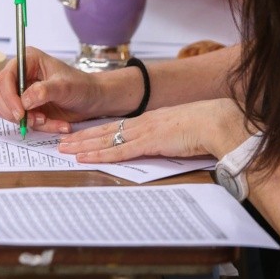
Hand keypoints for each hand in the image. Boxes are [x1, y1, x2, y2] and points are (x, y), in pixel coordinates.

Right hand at [0, 47, 101, 132]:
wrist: (91, 100)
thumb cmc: (81, 86)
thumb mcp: (65, 87)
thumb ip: (44, 91)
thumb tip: (25, 100)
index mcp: (27, 61)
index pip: (5, 76)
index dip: (8, 96)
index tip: (20, 113)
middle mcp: (20, 75)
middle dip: (13, 110)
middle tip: (32, 120)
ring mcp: (20, 92)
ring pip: (5, 109)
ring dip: (25, 120)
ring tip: (46, 120)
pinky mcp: (24, 107)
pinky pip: (19, 120)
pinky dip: (34, 126)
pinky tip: (51, 123)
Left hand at [58, 98, 252, 163]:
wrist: (217, 122)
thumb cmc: (206, 127)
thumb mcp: (181, 131)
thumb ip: (168, 139)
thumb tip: (163, 146)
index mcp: (150, 120)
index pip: (116, 126)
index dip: (95, 131)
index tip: (79, 135)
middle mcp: (142, 124)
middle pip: (104, 131)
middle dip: (81, 137)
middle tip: (62, 142)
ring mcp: (144, 133)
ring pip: (106, 140)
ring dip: (84, 146)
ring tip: (65, 150)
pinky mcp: (149, 143)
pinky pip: (118, 151)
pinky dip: (99, 155)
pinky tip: (85, 158)